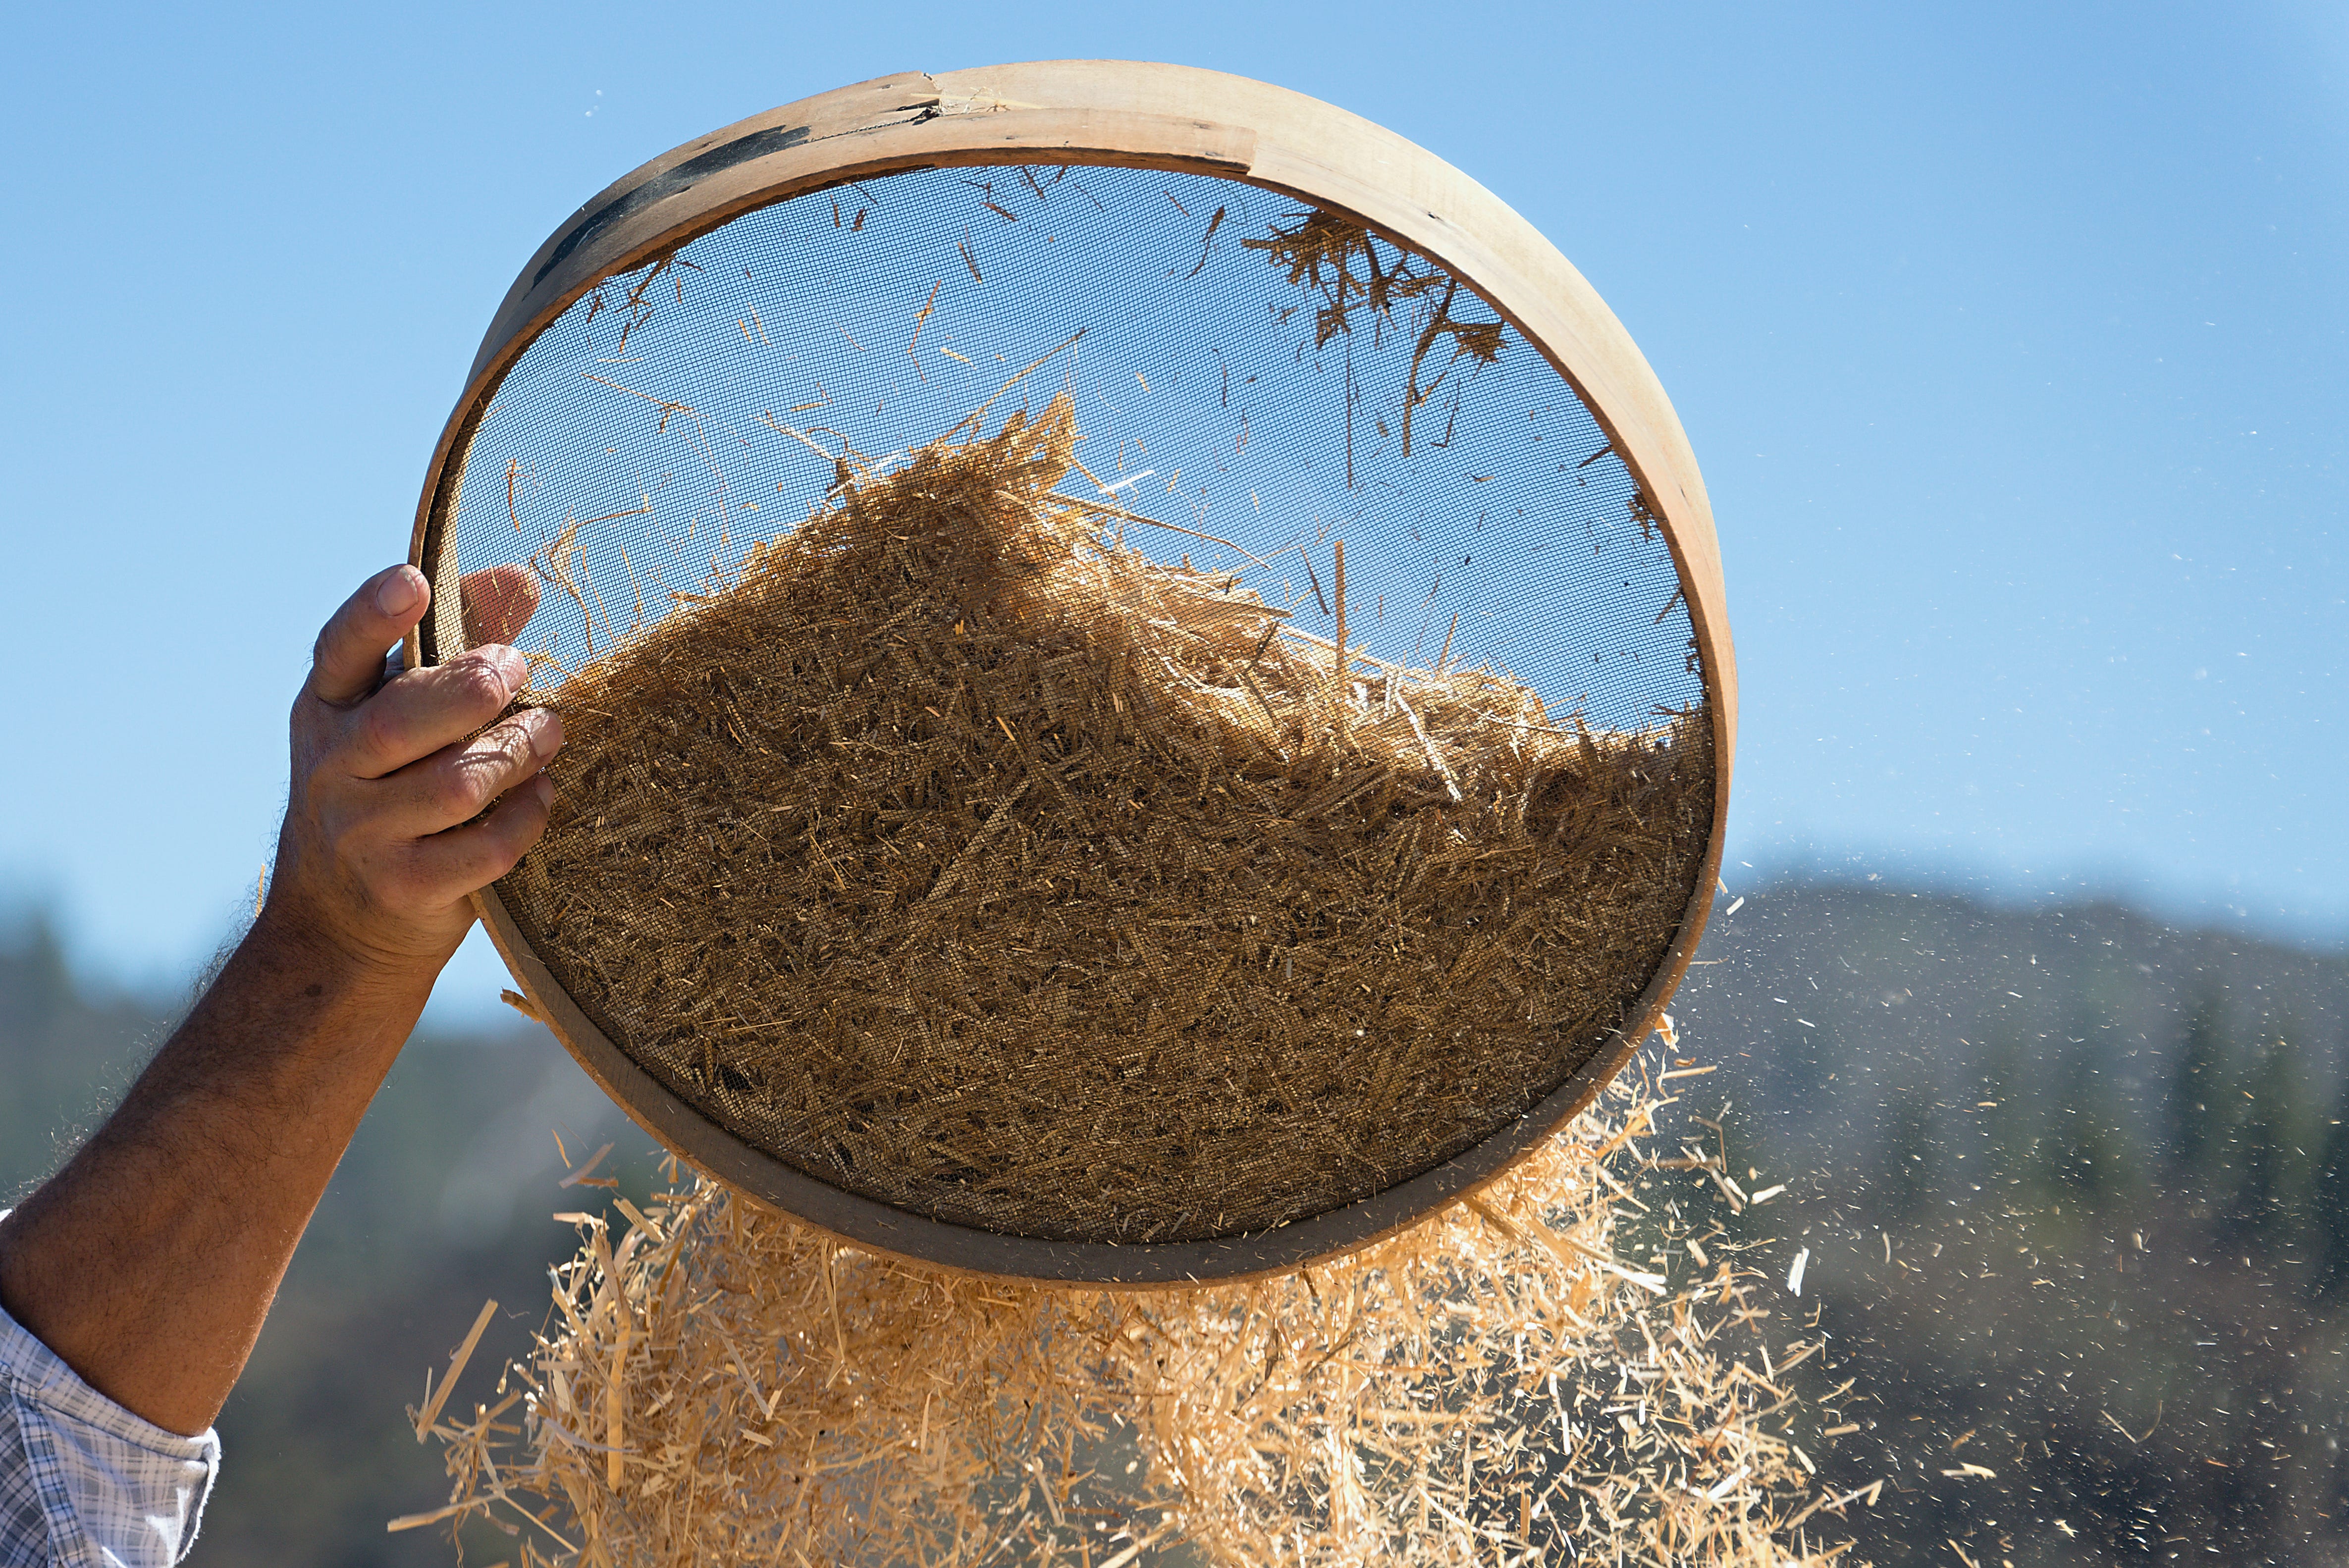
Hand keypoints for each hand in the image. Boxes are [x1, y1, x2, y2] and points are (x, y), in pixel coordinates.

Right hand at [265, 562, 560, 982]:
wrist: (338, 924)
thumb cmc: (385, 790)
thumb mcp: (396, 713)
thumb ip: (453, 644)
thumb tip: (516, 577)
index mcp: (326, 711)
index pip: (339, 653)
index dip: (373, 615)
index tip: (413, 582)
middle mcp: (332, 770)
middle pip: (401, 721)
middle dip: (471, 690)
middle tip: (517, 669)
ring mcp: (364, 835)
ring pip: (457, 784)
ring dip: (518, 752)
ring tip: (551, 732)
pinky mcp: (408, 888)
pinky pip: (487, 847)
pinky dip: (528, 817)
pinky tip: (542, 796)